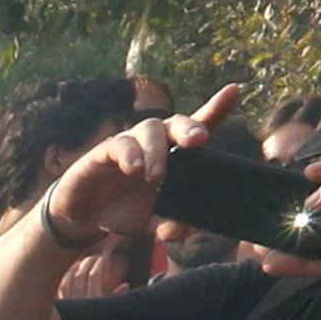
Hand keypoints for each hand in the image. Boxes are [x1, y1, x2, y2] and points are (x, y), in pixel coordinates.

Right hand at [50, 86, 242, 251]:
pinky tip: (133, 170)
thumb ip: (171, 224)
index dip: (218, 106)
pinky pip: (120, 145)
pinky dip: (130, 155)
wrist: (84, 217)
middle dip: (190, 128)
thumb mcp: (152, 222)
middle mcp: (157, 141)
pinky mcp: (105, 151)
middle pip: (178, 123)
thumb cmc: (126, 210)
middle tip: (199, 141)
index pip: (200, 125)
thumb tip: (186, 229)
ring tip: (156, 177)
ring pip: (150, 130)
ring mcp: (132, 143)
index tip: (235, 90)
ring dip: (156, 151)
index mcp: (176, 154)